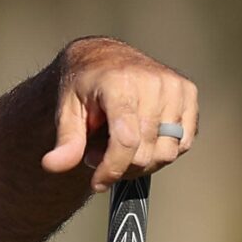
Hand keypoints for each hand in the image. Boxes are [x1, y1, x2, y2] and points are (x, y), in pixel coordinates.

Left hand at [42, 37, 199, 190]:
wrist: (104, 58)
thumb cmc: (83, 87)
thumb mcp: (66, 111)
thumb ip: (66, 140)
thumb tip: (52, 166)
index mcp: (120, 83)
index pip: (126, 140)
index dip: (112, 169)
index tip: (97, 183)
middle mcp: (153, 82)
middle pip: (145, 151)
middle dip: (120, 165)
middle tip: (98, 155)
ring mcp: (175, 87)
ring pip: (167, 151)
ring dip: (141, 162)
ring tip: (118, 148)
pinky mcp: (188, 93)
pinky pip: (183, 142)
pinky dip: (161, 151)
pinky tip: (140, 142)